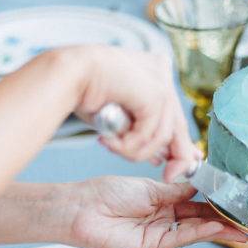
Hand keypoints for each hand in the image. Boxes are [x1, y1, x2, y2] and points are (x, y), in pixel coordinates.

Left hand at [60, 175, 247, 247]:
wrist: (81, 209)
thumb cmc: (107, 193)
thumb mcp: (148, 187)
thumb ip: (176, 191)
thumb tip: (202, 186)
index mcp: (166, 200)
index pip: (200, 202)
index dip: (220, 203)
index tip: (241, 201)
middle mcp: (167, 217)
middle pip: (204, 219)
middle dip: (228, 221)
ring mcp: (162, 232)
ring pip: (198, 231)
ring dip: (221, 230)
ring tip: (245, 229)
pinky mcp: (153, 245)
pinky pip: (182, 237)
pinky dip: (201, 232)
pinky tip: (217, 227)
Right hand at [63, 46, 200, 177]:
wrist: (67, 75)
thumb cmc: (83, 93)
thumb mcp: (119, 117)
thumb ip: (142, 132)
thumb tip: (161, 158)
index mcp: (154, 71)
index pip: (175, 114)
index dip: (181, 143)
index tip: (177, 167)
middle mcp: (162, 72)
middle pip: (178, 125)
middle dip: (177, 156)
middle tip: (168, 176)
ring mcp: (161, 81)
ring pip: (163, 135)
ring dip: (136, 151)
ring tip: (113, 147)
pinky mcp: (156, 93)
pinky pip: (151, 134)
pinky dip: (130, 145)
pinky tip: (110, 141)